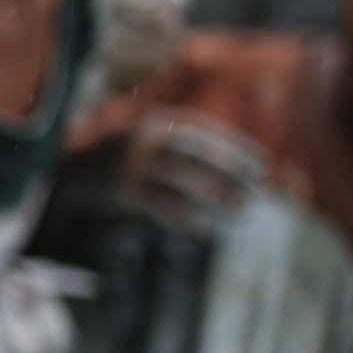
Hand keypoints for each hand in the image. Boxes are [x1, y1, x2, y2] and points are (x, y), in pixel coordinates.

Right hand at [119, 111, 268, 238]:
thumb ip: (200, 148)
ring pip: (181, 181)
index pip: (210, 133)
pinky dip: (183, 220)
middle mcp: (149, 139)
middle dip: (229, 174)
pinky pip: (159, 206)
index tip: (265, 168)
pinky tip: (204, 231)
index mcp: (165, 121)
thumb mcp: (169, 140)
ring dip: (214, 197)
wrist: (88, 170)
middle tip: (256, 193)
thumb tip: (250, 169)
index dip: (239, 149)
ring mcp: (135, 165)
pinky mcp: (125, 190)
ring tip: (241, 213)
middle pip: (196, 155)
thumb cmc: (146, 158)